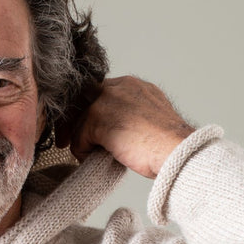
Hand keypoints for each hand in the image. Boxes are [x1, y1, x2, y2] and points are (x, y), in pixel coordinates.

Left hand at [56, 75, 194, 178]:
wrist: (176, 150)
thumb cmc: (167, 145)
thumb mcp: (148, 120)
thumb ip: (129, 116)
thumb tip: (110, 132)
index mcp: (133, 85)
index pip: (99, 93)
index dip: (90, 112)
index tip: (86, 129)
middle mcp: (120, 86)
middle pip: (84, 101)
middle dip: (75, 121)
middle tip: (67, 141)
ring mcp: (108, 99)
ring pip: (81, 120)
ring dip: (80, 140)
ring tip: (89, 154)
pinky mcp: (99, 117)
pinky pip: (79, 136)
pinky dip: (82, 150)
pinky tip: (93, 158)